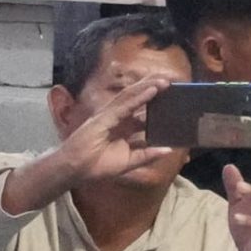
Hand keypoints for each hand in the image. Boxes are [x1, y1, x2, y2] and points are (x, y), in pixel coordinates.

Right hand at [7, 77, 175, 212]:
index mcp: (124, 128)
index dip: (157, 106)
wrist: (76, 170)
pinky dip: (139, 97)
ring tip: (165, 80)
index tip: (173, 99)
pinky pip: (125, 104)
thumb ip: (147, 155)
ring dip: (149, 87)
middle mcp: (119, 119)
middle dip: (154, 90)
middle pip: (139, 100)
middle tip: (172, 82)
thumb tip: (168, 150)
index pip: (143, 113)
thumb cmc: (98, 166)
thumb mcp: (129, 162)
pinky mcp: (104, 117)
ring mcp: (111, 116)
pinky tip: (152, 90)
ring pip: (132, 97)